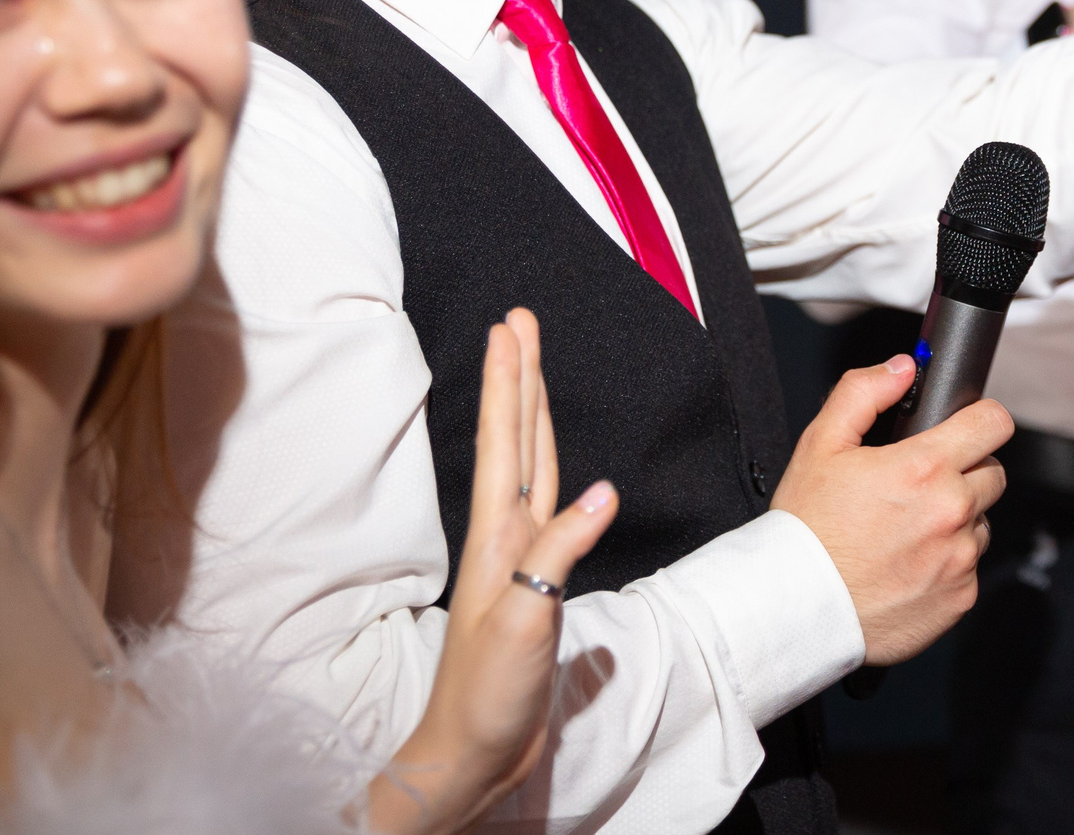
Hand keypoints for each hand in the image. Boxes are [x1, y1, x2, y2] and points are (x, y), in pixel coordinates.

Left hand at [375, 311, 619, 834]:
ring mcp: (518, 560)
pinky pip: (549, 511)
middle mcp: (505, 536)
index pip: (506, 442)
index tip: (509, 327)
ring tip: (532, 370)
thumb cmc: (485, 690)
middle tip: (518, 323)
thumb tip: (603, 491)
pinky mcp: (533, 585)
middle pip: (516, 440)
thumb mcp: (522, 617)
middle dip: (519, 379)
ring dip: (532, 415)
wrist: (470, 750)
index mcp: (498, 536)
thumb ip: (560, 552)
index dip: (510, 382)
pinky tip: (570, 472)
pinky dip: (556, 477)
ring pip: (529, 467)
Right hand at [771, 356, 1011, 665]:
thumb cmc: (806, 529)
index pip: (993, 423)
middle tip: (919, 484)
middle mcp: (952, 512)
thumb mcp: (821, 444)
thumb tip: (902, 368)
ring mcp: (960, 558)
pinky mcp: (960, 598)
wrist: (797, 608)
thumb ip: (864, 393)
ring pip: (981, 523)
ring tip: (905, 530)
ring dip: (957, 520)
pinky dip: (946, 563)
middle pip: (993, 473)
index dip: (980, 419)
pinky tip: (906, 565)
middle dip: (965, 471)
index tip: (967, 426)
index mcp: (924, 468)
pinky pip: (968, 568)